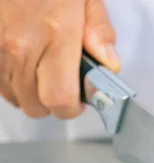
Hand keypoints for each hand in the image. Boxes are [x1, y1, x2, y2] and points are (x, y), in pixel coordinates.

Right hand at [0, 0, 119, 118]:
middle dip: (53, 103)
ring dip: (30, 92)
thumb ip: (99, 31)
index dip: (72, 107)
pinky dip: (10, 78)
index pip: (60, 99)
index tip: (80, 99)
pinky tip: (22, 60)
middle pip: (34, 105)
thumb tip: (110, 65)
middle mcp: (19, 46)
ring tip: (42, 69)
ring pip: (12, 96)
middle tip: (64, 84)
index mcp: (54, 35)